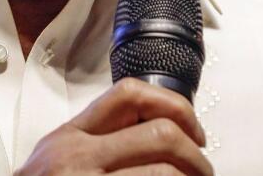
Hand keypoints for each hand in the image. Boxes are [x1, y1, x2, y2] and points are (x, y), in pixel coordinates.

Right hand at [16, 78, 211, 175]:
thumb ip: (99, 139)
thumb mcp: (59, 157)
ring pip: (163, 173)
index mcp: (71, 136)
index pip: (129, 94)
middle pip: (159, 134)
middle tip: (203, 170)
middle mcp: (76, 158)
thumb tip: (163, 133)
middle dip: (194, 153)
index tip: (194, 129)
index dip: (174, 105)